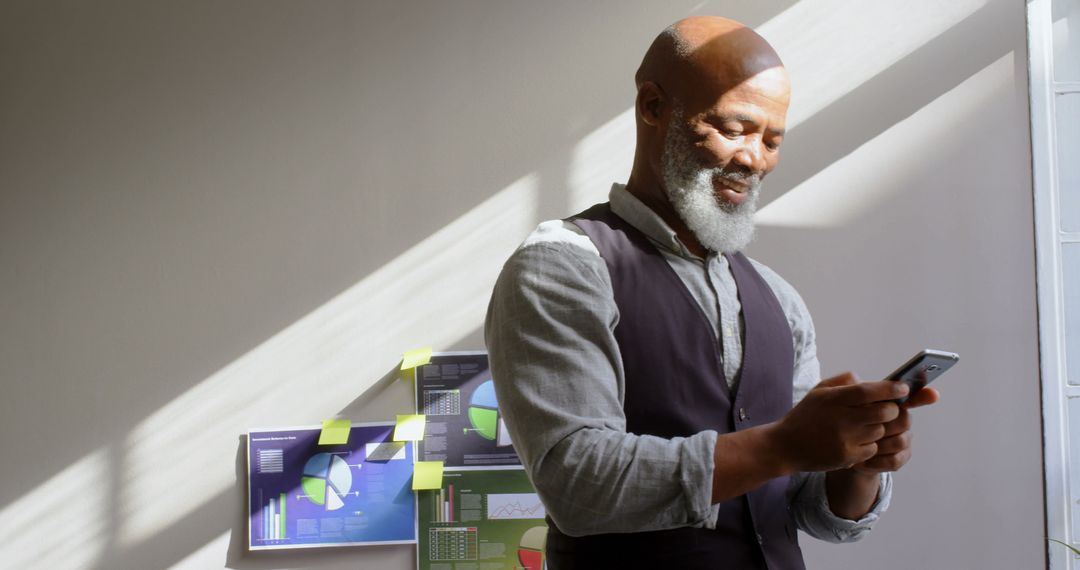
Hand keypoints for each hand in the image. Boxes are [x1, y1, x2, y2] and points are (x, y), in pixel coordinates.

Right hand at [768, 373, 906, 472]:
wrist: (784, 446)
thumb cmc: (805, 416)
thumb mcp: (818, 391)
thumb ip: (843, 382)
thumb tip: (868, 382)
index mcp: (833, 399)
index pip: (868, 391)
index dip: (890, 388)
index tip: (903, 387)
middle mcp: (840, 419)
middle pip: (883, 412)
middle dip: (892, 409)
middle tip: (889, 408)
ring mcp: (845, 440)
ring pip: (881, 431)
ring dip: (880, 427)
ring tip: (866, 425)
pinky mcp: (847, 457)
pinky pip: (872, 448)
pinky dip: (870, 444)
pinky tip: (857, 440)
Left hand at [848, 385, 939, 473]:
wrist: (840, 450)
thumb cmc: (843, 421)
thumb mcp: (840, 402)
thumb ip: (849, 388)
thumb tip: (856, 379)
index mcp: (890, 404)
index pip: (910, 396)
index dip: (922, 395)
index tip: (926, 393)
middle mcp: (901, 421)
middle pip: (904, 419)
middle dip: (885, 423)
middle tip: (865, 425)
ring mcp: (902, 440)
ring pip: (900, 440)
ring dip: (880, 443)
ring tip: (860, 445)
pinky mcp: (899, 459)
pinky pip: (895, 460)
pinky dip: (878, 461)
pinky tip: (863, 461)